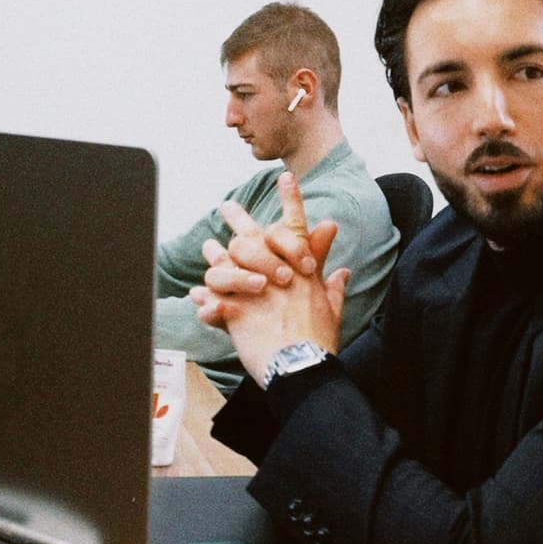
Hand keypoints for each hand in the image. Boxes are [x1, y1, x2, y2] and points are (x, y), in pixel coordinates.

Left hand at [190, 172, 348, 386]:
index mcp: (300, 269)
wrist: (303, 366)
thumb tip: (343, 272)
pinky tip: (198, 301)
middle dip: (239, 218)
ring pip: (226, 261)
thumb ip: (334, 285)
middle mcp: (275, 272)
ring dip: (215, 255)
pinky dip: (205, 303)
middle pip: (253, 236)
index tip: (285, 177)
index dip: (292, 200)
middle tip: (228, 206)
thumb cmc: (319, 339)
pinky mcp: (234, 310)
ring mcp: (253, 289)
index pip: (297, 227)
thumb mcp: (332, 306)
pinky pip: (211, 301)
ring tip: (208, 247)